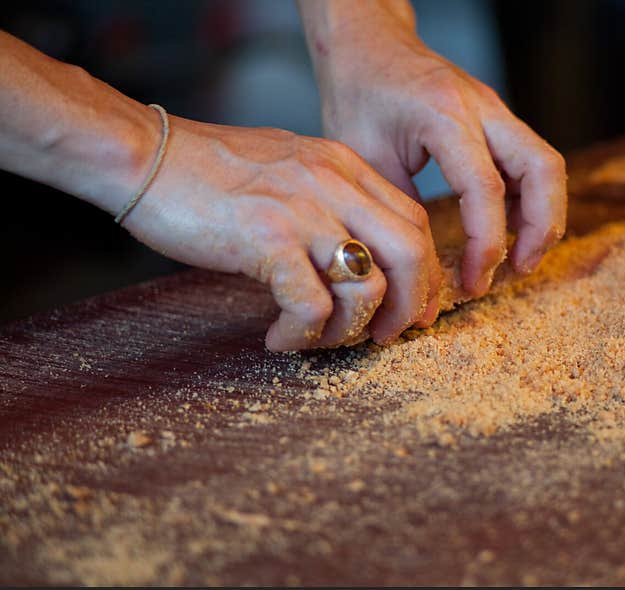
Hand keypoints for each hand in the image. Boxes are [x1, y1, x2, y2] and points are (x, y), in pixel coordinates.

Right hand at [123, 116, 442, 349]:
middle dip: (407, 306)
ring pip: (368, 284)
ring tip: (315, 338)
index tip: (409, 309)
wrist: (143, 156)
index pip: (414, 220)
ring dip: (350, 328)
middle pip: (411, 251)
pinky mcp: (267, 240)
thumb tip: (352, 262)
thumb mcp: (287, 172)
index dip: (422, 273)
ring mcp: (302, 211)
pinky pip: (312, 306)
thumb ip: (327, 204)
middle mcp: (333, 184)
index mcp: (343, 167)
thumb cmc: (207, 173)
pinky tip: (276, 338)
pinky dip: (301, 336)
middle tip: (383, 336)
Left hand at [301, 1, 566, 295]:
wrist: (365, 43)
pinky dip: (531, 199)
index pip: (485, 188)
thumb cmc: (357, 95)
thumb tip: (423, 283)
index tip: (473, 282)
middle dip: (542, 229)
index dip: (486, 244)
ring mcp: (495, 109)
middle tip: (519, 271)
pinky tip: (510, 229)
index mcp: (444, 115)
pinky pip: (531, 161)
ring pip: (547, 165)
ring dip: (544, 216)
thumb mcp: (365, 160)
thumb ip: (401, 218)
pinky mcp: (497, 118)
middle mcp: (482, 107)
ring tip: (520, 258)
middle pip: (543, 169)